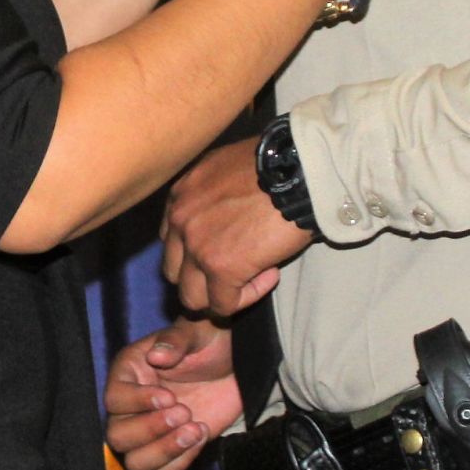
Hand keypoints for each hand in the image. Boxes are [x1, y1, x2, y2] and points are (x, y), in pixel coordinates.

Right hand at [104, 316, 240, 469]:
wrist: (237, 363)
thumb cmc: (210, 341)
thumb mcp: (195, 332)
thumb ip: (176, 339)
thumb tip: (156, 356)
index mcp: (129, 373)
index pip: (114, 399)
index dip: (138, 402)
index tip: (169, 396)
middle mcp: (133, 405)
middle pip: (118, 436)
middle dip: (150, 430)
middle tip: (184, 411)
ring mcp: (151, 431)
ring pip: (136, 462)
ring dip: (164, 451)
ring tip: (195, 429)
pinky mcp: (172, 449)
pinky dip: (183, 459)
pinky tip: (203, 432)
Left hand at [161, 138, 312, 314]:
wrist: (298, 173)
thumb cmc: (273, 165)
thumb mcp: (225, 167)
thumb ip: (210, 193)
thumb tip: (221, 214)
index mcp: (180, 196)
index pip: (171, 241)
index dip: (197, 252)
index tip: (229, 247)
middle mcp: (180, 221)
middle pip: (175, 272)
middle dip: (204, 278)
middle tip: (238, 269)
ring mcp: (196, 247)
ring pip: (192, 297)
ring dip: (222, 294)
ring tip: (255, 273)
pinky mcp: (220, 269)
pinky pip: (224, 304)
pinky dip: (248, 296)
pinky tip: (272, 273)